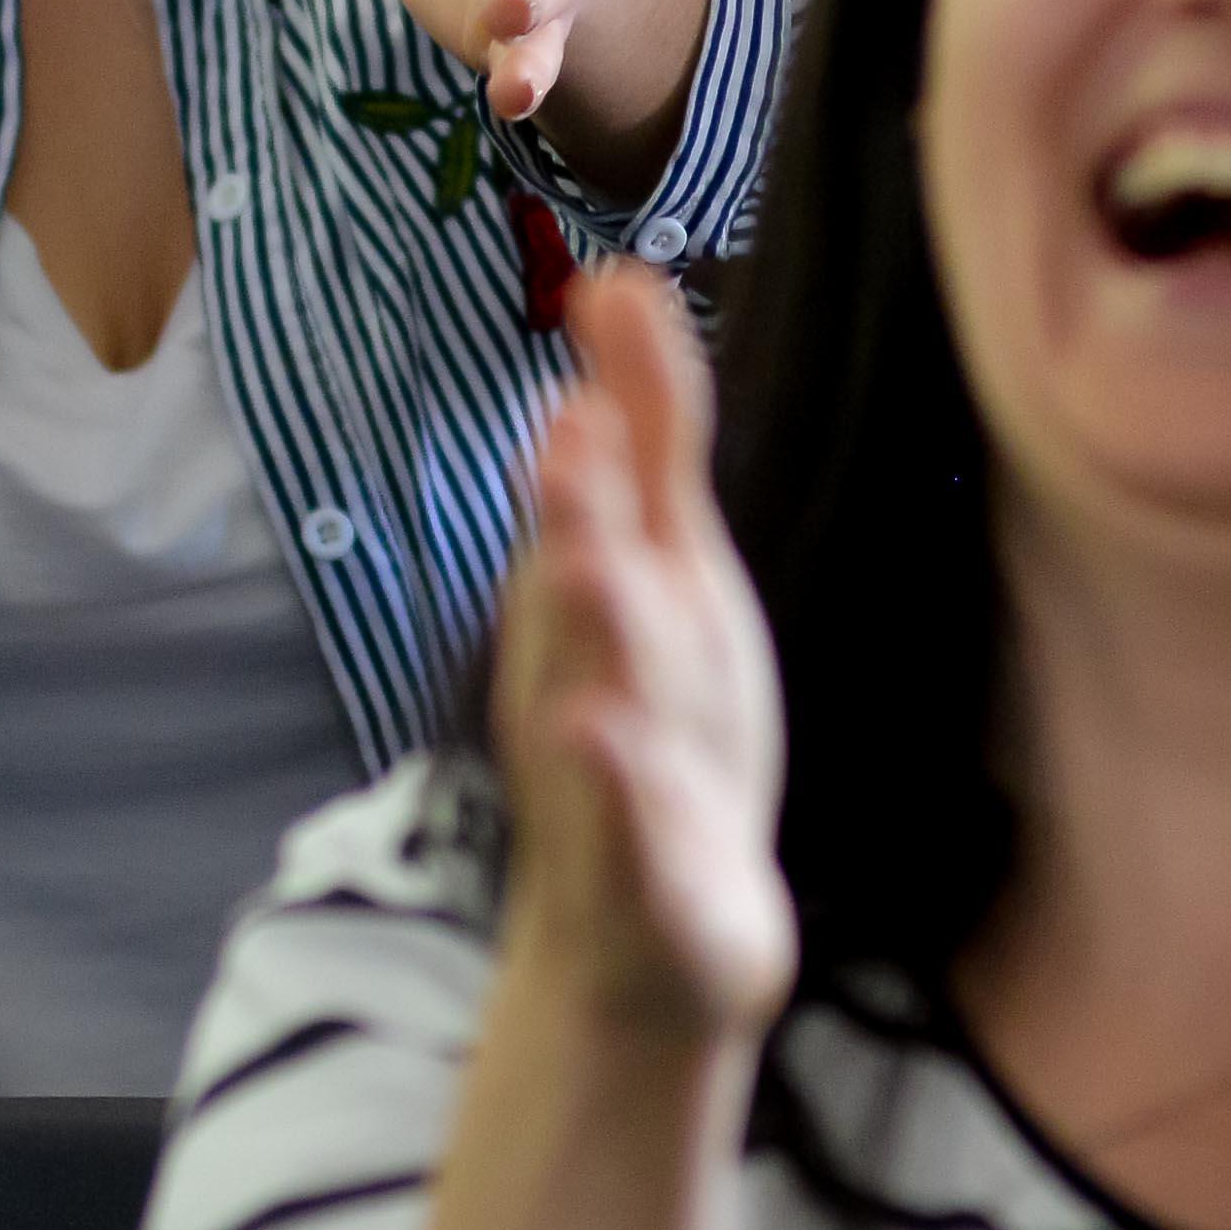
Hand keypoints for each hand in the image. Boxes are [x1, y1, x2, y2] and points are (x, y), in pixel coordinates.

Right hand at [491, 265, 792, 1053]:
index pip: (612, 484)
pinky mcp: (638, 880)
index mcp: (609, 596)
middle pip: (588, 580)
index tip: (615, 290)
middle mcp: (592, 670)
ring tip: (582, 566)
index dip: (620, 393)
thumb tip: (621, 282)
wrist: (639, 947)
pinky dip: (615, 794)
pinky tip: (599, 743)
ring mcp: (607, 778)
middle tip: (571, 426)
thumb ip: (646, 434)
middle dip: (577, 506)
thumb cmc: (648, 730)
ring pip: (599, 694)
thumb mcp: (660, 568)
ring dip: (589, 632)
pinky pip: (624, 834)